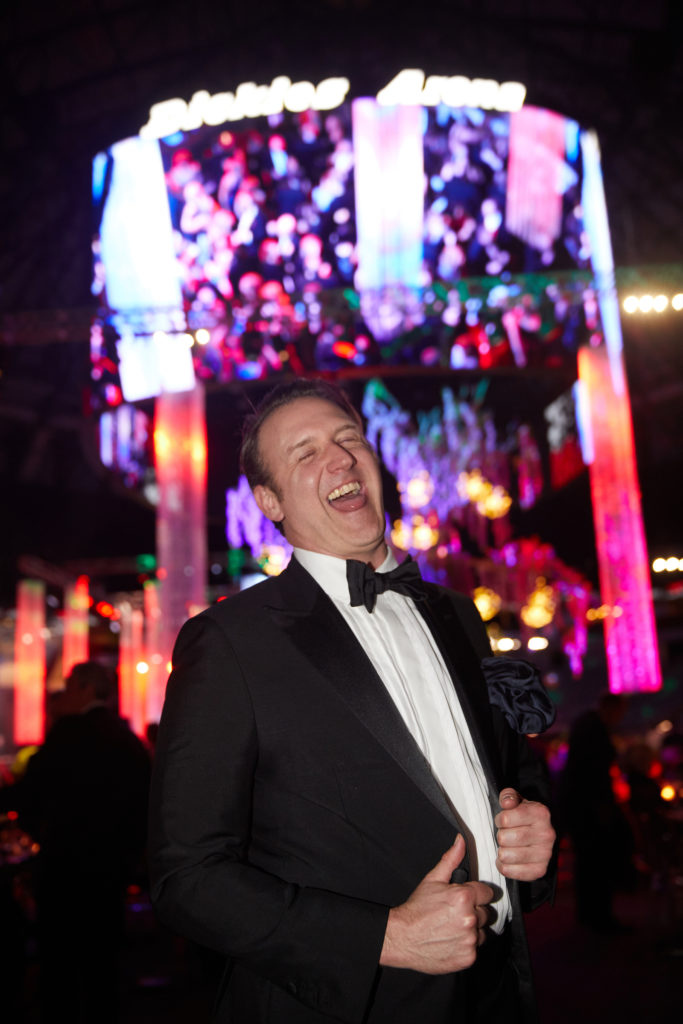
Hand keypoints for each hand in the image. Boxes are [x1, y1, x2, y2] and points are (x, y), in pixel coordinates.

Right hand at [379, 834, 494, 973]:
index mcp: (464, 897)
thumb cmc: (416, 909)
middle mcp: (470, 918)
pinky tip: (452, 940)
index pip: (487, 893)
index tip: (466, 899)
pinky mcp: (468, 957)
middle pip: (486, 913)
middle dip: (474, 912)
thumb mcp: (433, 880)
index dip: (476, 895)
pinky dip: (466, 946)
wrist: (402, 937)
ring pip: (482, 932)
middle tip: (455, 914)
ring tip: (453, 928)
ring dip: (472, 930)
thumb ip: (451, 859)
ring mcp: (470, 939)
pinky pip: (476, 949)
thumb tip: (461, 841)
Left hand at [494, 788, 554, 881]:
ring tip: (508, 846)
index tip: (503, 820)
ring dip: (501, 851)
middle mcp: (547, 834)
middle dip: (500, 835)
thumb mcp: (516, 801)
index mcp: (541, 813)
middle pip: (504, 838)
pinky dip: (503, 866)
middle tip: (506, 834)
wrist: (539, 835)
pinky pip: (509, 871)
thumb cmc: (523, 816)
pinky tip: (508, 859)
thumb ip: (509, 796)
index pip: (505, 819)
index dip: (499, 819)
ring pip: (505, 855)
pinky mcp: (540, 870)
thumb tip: (507, 802)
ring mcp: (545, 854)